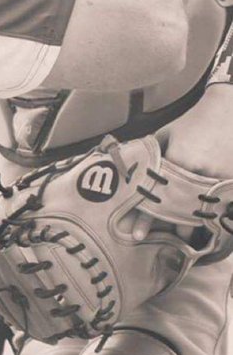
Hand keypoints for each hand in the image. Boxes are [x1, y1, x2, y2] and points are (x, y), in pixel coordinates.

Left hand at [132, 88, 232, 241]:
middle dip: (164, 229)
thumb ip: (151, 154)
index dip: (145, 217)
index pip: (156, 196)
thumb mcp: (166, 134)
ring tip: (176, 242)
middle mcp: (197, 175)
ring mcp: (217, 181)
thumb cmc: (192, 122)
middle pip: (177, 213)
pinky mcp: (231, 185)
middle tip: (153, 242)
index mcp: (177, 161)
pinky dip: (208, 219)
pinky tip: (200, 230)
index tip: (135, 233)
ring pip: (199, 216)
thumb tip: (131, 173)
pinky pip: (218, 209)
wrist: (227, 111)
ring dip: (187, 229)